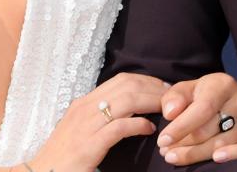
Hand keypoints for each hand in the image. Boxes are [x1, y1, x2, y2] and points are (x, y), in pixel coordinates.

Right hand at [29, 73, 168, 171]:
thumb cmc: (63, 155)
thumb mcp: (80, 129)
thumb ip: (99, 118)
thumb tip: (127, 111)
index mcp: (85, 102)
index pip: (121, 80)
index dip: (146, 81)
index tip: (163, 88)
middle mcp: (86, 108)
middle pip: (127, 86)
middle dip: (154, 87)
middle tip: (172, 96)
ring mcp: (87, 125)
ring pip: (127, 100)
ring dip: (152, 102)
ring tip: (167, 109)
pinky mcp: (90, 144)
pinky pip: (120, 127)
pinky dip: (138, 125)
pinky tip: (149, 129)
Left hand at [155, 72, 236, 164]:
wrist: (228, 99)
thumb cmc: (203, 95)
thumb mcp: (187, 89)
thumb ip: (175, 97)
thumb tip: (170, 113)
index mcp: (223, 84)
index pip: (202, 109)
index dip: (181, 127)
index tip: (163, 140)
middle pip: (208, 129)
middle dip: (183, 143)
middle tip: (165, 151)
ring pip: (221, 143)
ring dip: (195, 154)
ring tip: (174, 157)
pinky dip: (234, 154)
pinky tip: (216, 158)